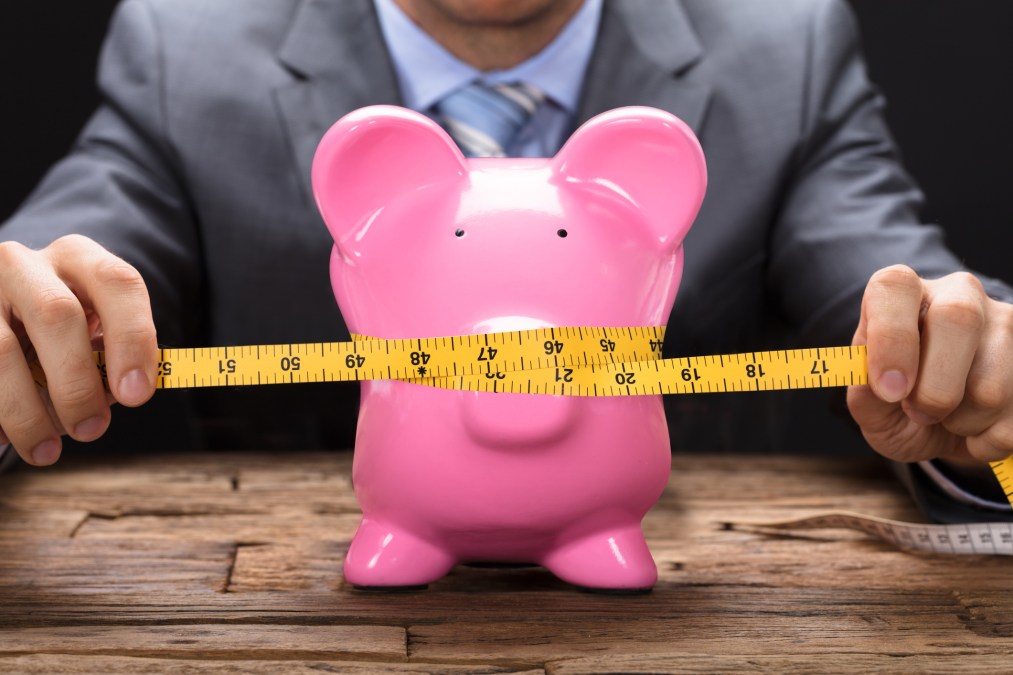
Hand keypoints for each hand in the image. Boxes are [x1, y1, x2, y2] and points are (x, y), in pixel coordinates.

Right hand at [0, 235, 157, 465]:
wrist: (4, 315)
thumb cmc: (64, 334)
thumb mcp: (93, 332)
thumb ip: (109, 357)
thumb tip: (119, 394)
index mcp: (79, 258)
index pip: (117, 283)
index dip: (133, 338)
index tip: (136, 395)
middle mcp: (26, 264)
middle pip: (55, 314)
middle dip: (76, 382)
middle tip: (91, 430)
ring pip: (0, 349)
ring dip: (25, 409)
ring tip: (46, 452)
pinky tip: (4, 440)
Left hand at [848, 265, 1012, 464]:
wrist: (943, 427)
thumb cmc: (897, 404)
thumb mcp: (869, 404)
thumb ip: (864, 394)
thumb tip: (879, 385)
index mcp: (905, 295)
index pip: (895, 286)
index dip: (891, 337)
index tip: (889, 389)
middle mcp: (958, 295)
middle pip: (958, 319)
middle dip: (934, 389)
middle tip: (918, 413)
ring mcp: (1004, 323)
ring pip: (991, 382)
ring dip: (961, 421)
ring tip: (948, 417)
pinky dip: (989, 439)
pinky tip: (978, 426)